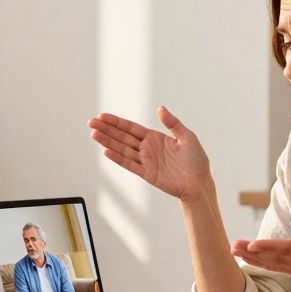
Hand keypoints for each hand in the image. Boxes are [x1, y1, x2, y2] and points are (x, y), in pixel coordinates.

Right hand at [89, 107, 211, 201]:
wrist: (199, 183)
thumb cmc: (196, 161)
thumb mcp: (187, 137)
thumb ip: (172, 123)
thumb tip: (159, 108)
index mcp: (155, 138)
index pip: (131, 128)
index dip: (117, 122)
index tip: (102, 116)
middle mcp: (147, 149)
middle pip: (123, 137)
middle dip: (107, 129)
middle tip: (91, 122)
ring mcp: (146, 161)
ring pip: (123, 149)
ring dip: (108, 141)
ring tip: (94, 134)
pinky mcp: (147, 174)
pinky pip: (130, 165)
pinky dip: (118, 158)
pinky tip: (106, 151)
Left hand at [230, 214, 290, 281]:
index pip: (290, 248)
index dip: (271, 247)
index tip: (253, 245)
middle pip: (275, 257)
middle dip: (253, 252)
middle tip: (234, 245)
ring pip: (271, 264)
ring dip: (250, 258)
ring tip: (233, 249)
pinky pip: (272, 267)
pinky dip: (256, 263)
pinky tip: (242, 257)